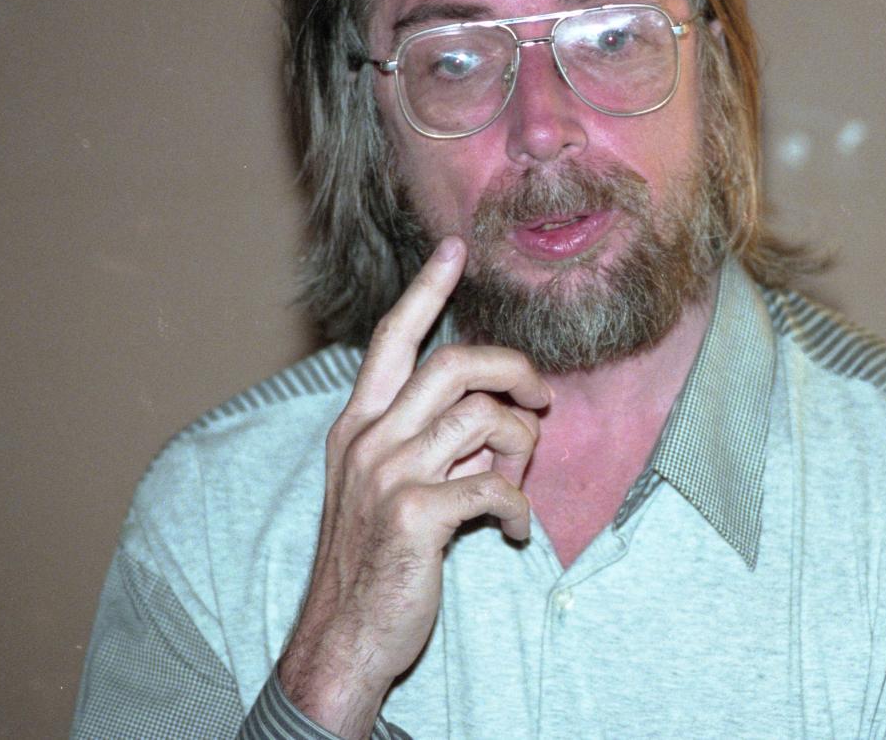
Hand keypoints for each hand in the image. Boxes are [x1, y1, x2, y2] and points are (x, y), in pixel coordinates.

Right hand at [277, 237, 549, 738]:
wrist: (342, 637)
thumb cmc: (373, 561)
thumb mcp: (385, 488)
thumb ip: (431, 445)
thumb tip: (492, 427)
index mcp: (358, 425)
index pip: (391, 338)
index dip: (426, 290)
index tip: (454, 248)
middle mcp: (369, 439)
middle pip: (456, 364)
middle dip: (514, 369)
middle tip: (543, 398)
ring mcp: (389, 475)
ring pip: (484, 420)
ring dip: (522, 447)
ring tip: (519, 479)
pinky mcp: (417, 516)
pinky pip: (497, 487)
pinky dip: (522, 510)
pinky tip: (516, 534)